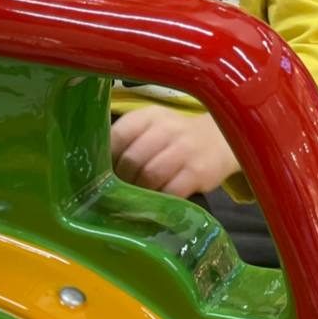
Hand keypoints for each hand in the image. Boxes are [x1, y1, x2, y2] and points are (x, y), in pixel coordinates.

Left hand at [111, 105, 239, 197]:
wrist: (220, 140)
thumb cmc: (176, 138)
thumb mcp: (152, 127)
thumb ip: (128, 140)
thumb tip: (97, 169)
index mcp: (148, 115)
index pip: (118, 135)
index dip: (106, 159)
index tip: (102, 173)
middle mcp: (166, 128)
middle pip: (132, 159)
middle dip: (122, 180)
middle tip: (119, 191)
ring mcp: (185, 149)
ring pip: (150, 176)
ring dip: (139, 192)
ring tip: (136, 198)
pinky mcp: (199, 171)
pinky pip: (171, 191)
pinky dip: (160, 200)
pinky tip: (156, 203)